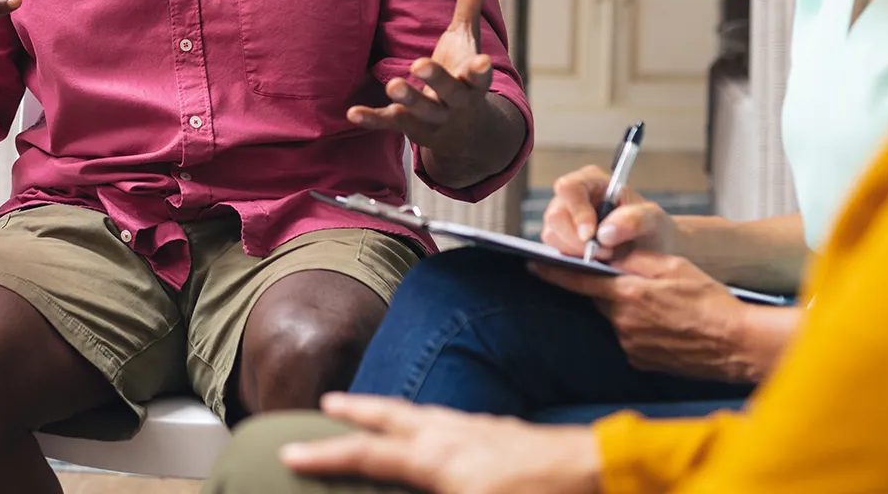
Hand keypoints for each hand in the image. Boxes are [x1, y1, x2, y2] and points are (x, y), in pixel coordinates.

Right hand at [280, 393, 599, 493]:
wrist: (596, 472)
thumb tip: (394, 490)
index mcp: (437, 459)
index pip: (367, 456)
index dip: (326, 456)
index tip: (291, 452)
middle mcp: (451, 435)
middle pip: (391, 417)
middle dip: (357, 410)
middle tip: (329, 403)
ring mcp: (479, 428)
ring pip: (421, 414)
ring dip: (392, 412)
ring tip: (378, 412)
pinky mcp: (503, 432)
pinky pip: (449, 420)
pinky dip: (428, 420)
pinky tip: (441, 429)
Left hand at [347, 0, 499, 151]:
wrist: (463, 132)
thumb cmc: (461, 73)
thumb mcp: (466, 39)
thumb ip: (471, 2)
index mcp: (472, 80)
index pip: (479, 76)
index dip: (480, 70)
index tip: (481, 63)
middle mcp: (456, 102)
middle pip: (449, 91)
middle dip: (437, 79)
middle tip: (419, 63)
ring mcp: (432, 117)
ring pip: (421, 111)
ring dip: (408, 99)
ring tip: (393, 84)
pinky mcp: (408, 127)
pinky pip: (389, 124)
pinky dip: (372, 119)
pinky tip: (352, 112)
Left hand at [531, 250, 756, 382]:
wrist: (738, 343)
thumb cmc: (710, 301)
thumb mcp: (673, 266)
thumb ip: (634, 258)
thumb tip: (606, 253)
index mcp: (627, 294)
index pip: (578, 281)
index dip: (553, 272)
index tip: (533, 264)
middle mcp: (622, 323)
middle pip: (601, 301)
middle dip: (612, 291)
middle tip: (642, 287)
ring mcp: (631, 346)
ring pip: (617, 320)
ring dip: (630, 312)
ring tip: (665, 310)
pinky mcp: (642, 362)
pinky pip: (631, 340)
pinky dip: (641, 331)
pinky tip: (667, 328)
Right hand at [539, 165, 678, 259]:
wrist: (653, 249)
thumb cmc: (652, 228)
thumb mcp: (653, 220)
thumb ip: (634, 220)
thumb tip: (604, 233)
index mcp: (592, 181)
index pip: (569, 188)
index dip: (576, 211)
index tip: (591, 235)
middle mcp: (573, 197)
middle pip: (556, 215)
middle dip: (578, 240)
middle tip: (605, 252)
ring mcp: (564, 218)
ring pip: (552, 235)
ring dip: (577, 252)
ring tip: (605, 255)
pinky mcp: (561, 238)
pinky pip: (555, 250)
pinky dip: (574, 259)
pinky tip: (596, 260)